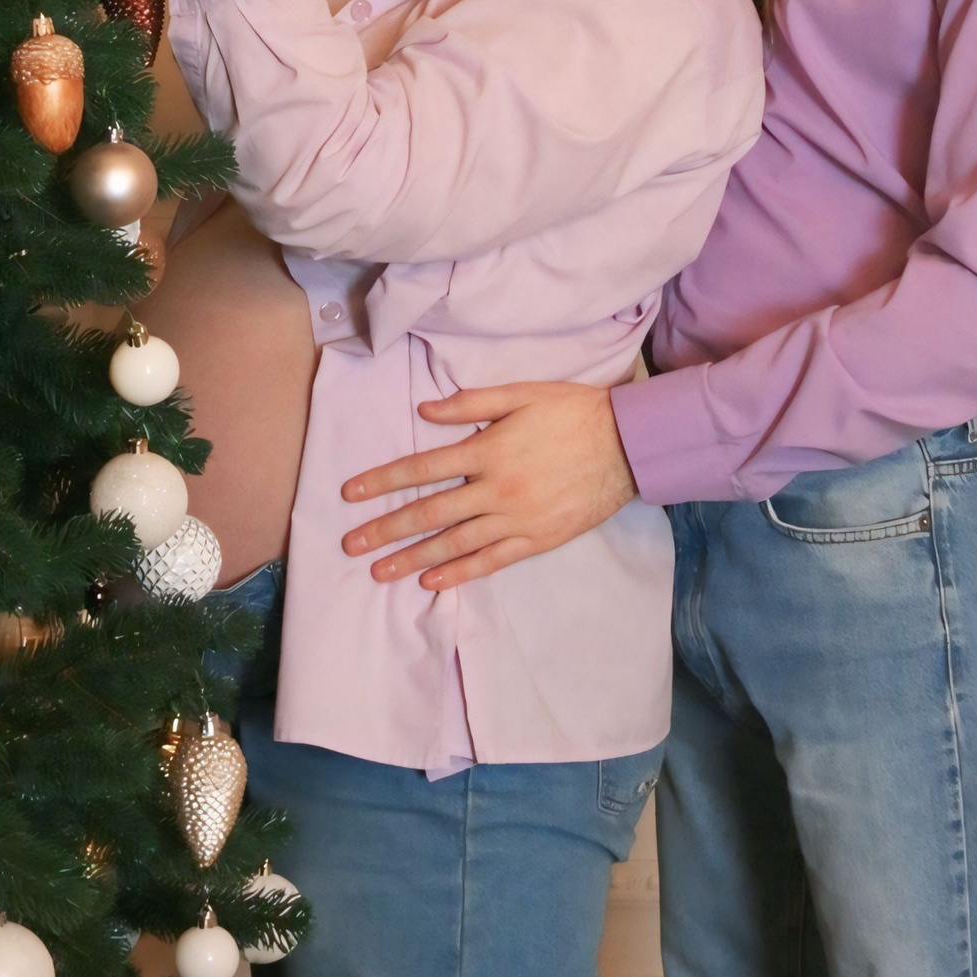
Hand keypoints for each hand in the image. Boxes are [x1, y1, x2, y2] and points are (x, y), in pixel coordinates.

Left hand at [340, 381, 636, 589]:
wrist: (626, 445)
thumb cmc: (572, 412)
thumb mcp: (522, 393)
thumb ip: (472, 403)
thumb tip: (423, 411)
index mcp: (488, 449)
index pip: (422, 467)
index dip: (383, 480)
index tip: (351, 494)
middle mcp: (495, 489)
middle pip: (429, 512)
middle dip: (385, 528)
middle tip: (350, 544)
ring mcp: (516, 519)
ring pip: (454, 543)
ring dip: (412, 558)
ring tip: (379, 572)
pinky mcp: (536, 540)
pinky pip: (491, 561)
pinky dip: (459, 573)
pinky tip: (432, 583)